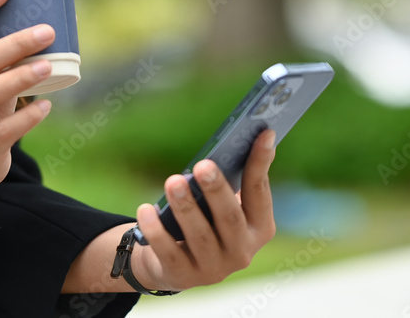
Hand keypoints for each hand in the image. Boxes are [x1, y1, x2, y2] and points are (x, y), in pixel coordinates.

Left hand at [131, 129, 277, 290]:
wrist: (175, 264)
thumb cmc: (206, 220)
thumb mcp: (223, 203)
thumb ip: (235, 178)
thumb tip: (251, 134)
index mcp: (259, 228)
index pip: (259, 192)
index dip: (260, 162)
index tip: (263, 133)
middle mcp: (242, 252)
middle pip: (229, 218)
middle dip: (216, 190)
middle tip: (202, 165)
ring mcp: (214, 269)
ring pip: (199, 236)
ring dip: (186, 207)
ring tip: (173, 182)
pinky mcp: (183, 277)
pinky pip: (168, 252)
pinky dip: (156, 230)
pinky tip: (146, 209)